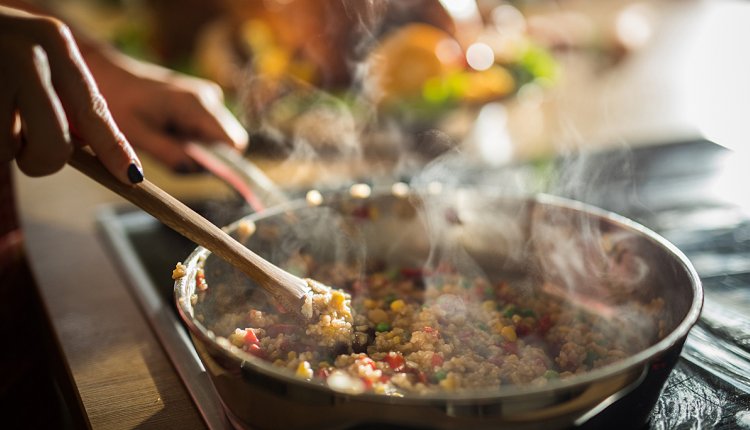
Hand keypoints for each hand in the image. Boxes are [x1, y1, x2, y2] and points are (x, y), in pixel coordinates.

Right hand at [0, 5, 141, 183]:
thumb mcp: (30, 57)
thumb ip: (61, 96)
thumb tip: (96, 151)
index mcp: (53, 40)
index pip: (93, 108)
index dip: (114, 148)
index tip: (130, 176)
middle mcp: (23, 51)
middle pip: (54, 147)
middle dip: (39, 160)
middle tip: (18, 143)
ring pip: (6, 151)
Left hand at [87, 50, 248, 171]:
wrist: (105, 74)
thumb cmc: (116, 102)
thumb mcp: (137, 135)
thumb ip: (169, 154)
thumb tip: (194, 169)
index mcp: (196, 105)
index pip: (233, 144)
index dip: (220, 163)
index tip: (191, 164)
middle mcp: (210, 97)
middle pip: (229, 143)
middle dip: (206, 157)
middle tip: (169, 151)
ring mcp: (208, 96)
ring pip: (219, 138)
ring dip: (197, 148)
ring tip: (163, 137)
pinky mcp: (202, 99)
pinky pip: (209, 130)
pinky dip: (192, 138)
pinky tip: (166, 130)